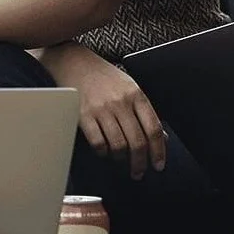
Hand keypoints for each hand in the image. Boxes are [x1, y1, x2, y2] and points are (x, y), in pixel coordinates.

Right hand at [42, 44, 166, 180]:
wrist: (72, 60)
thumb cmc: (102, 75)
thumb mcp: (129, 87)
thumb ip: (144, 111)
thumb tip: (160, 136)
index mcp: (136, 94)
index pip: (153, 129)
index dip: (158, 151)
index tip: (158, 165)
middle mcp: (120, 102)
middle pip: (138, 141)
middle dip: (140, 162)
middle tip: (139, 172)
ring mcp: (101, 109)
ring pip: (119, 145)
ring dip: (122, 159)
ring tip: (121, 161)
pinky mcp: (83, 115)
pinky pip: (98, 143)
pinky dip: (103, 152)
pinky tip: (104, 151)